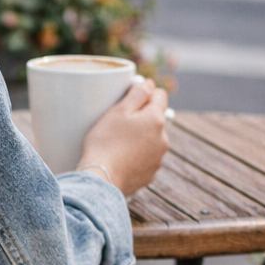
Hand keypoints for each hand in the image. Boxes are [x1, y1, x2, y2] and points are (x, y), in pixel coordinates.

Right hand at [77, 79, 169, 196]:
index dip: (145, 93)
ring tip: (117, 144)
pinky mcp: (150, 175)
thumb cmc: (106, 142)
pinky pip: (145, 160)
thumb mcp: (118, 111)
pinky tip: (120, 159)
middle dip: (141, 119)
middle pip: (155, 120)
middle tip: (118, 123)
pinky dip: (136, 157)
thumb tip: (149, 84)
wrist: (101, 179)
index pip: (160, 95)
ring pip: (151, 141)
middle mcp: (163, 139)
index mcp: (156, 119)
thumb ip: (137, 94)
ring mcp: (158, 159)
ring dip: (140, 139)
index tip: (131, 97)